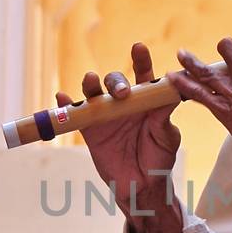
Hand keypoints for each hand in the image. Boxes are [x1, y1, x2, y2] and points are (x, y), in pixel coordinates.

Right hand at [58, 42, 180, 199]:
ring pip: (93, 93)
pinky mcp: (89, 129)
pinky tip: (61, 97)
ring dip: (90, 84)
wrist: (142, 184)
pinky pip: (74, 113)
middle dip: (116, 81)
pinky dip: (65, 105)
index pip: (142, 74)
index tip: (138, 48)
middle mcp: (123, 103)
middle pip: (115, 81)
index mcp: (145, 100)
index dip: (140, 60)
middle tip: (121, 93)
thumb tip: (170, 91)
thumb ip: (164, 114)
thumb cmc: (159, 156)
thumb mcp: (167, 135)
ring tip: (90, 80)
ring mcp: (104, 114)